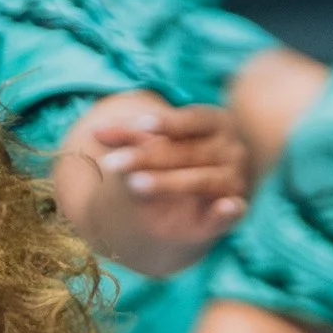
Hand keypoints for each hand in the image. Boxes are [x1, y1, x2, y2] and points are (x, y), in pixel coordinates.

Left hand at [81, 95, 248, 246]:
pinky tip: (225, 207)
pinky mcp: (237, 205)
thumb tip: (95, 132)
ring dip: (169, 183)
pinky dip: (229, 211)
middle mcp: (229, 147)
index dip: (167, 123)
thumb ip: (132, 134)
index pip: (190, 120)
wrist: (227, 178)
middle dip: (147, 158)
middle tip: (111, 164)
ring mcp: (234, 176)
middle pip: (185, 152)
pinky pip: (232, 212)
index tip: (140, 125)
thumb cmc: (190, 149)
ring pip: (200, 180)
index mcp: (215, 121)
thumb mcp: (165, 137)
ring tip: (135, 185)